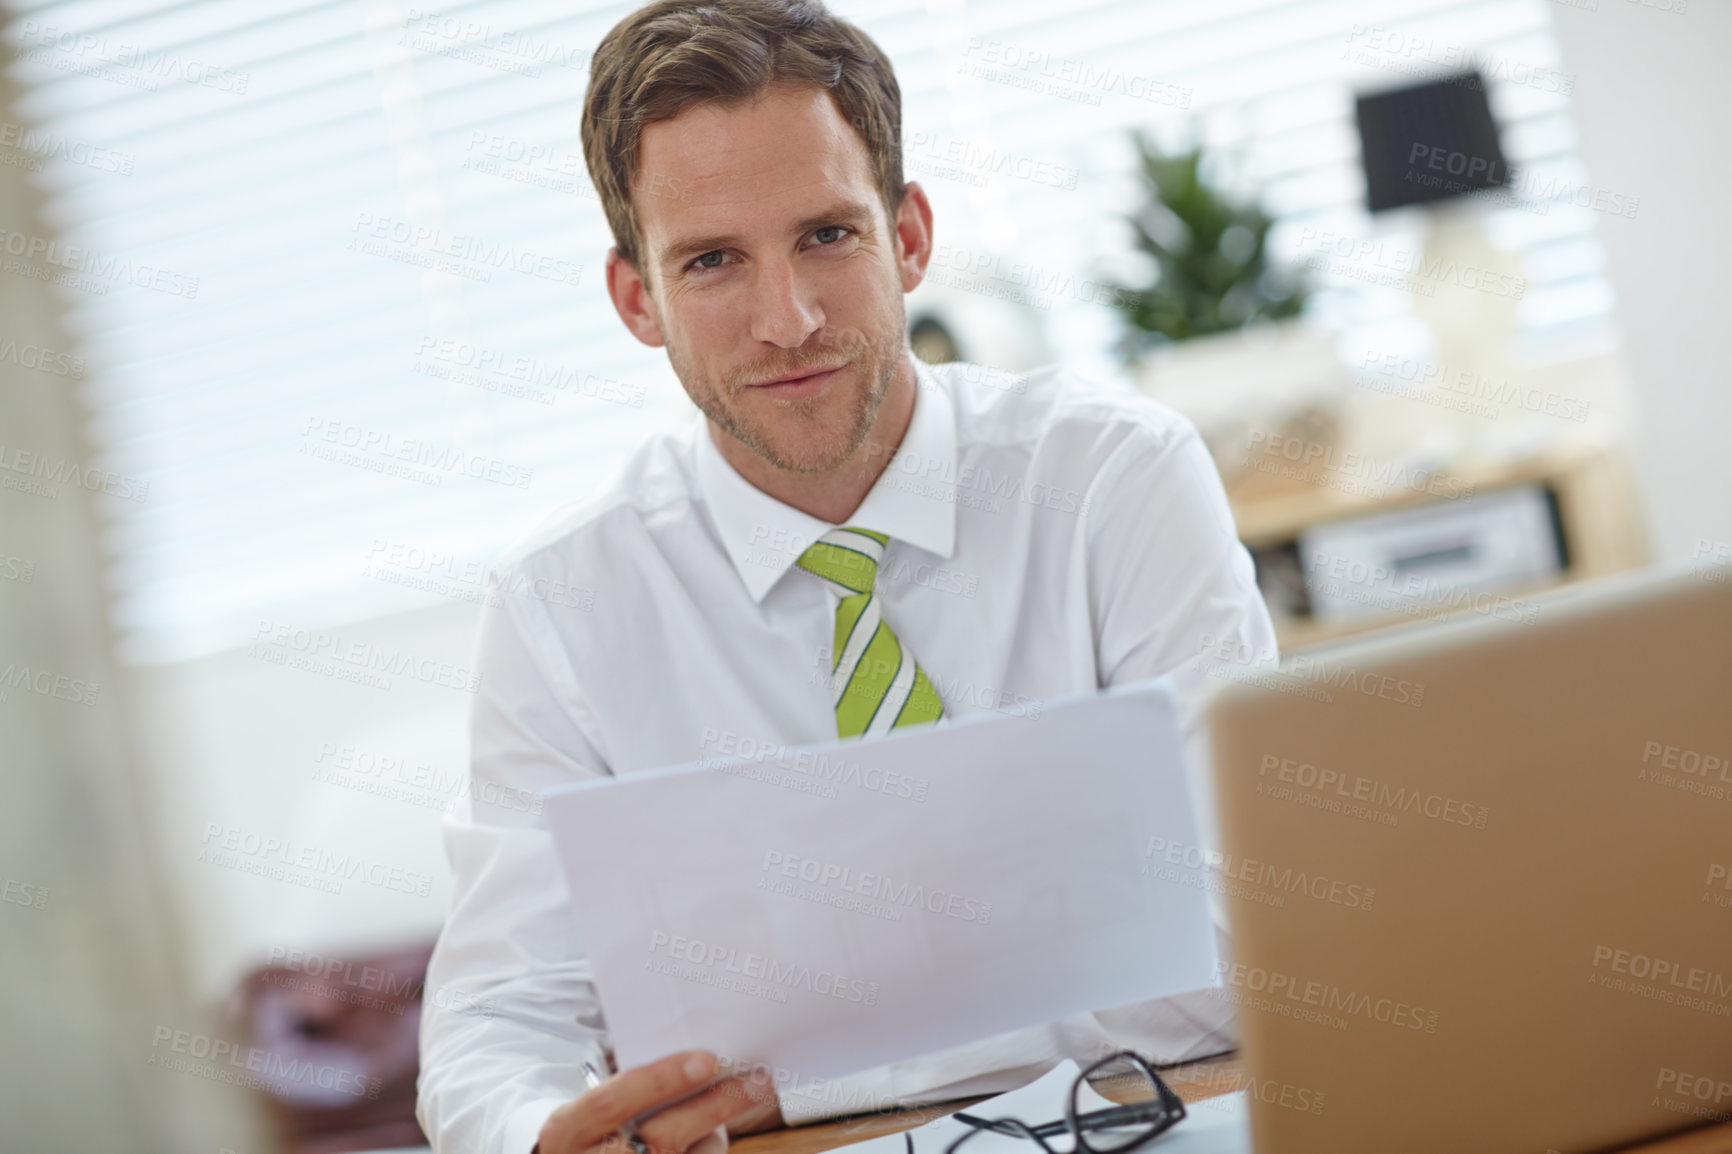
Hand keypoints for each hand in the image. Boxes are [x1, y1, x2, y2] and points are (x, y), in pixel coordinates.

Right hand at [536, 1051, 783, 1153]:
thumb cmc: (594, 1133)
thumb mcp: (591, 1111)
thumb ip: (632, 1090)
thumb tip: (701, 1062)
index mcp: (568, 1131)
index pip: (614, 1100)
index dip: (661, 1080)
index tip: (707, 1060)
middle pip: (662, 1137)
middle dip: (715, 1107)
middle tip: (757, 1081)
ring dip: (713, 1137)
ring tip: (726, 1110)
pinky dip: (707, 1151)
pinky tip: (707, 1138)